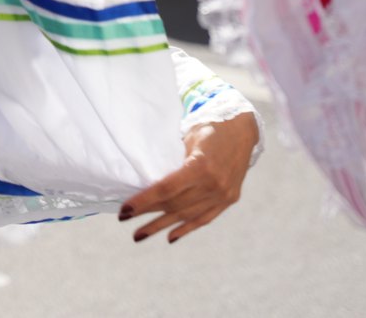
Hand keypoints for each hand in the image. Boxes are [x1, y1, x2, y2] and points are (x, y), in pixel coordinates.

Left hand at [120, 111, 257, 243]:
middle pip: (174, 204)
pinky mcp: (229, 199)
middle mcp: (214, 184)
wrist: (241, 130)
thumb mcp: (188, 139)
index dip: (143, 201)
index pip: (166, 190)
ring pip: (186, 215)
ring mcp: (223, 194)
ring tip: (140, 234)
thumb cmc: (209, 129)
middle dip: (146, 213)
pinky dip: (186, 228)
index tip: (125, 210)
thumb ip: (172, 163)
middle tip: (124, 220)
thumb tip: (146, 182)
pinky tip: (170, 236)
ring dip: (161, 226)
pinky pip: (205, 218)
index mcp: (201, 166)